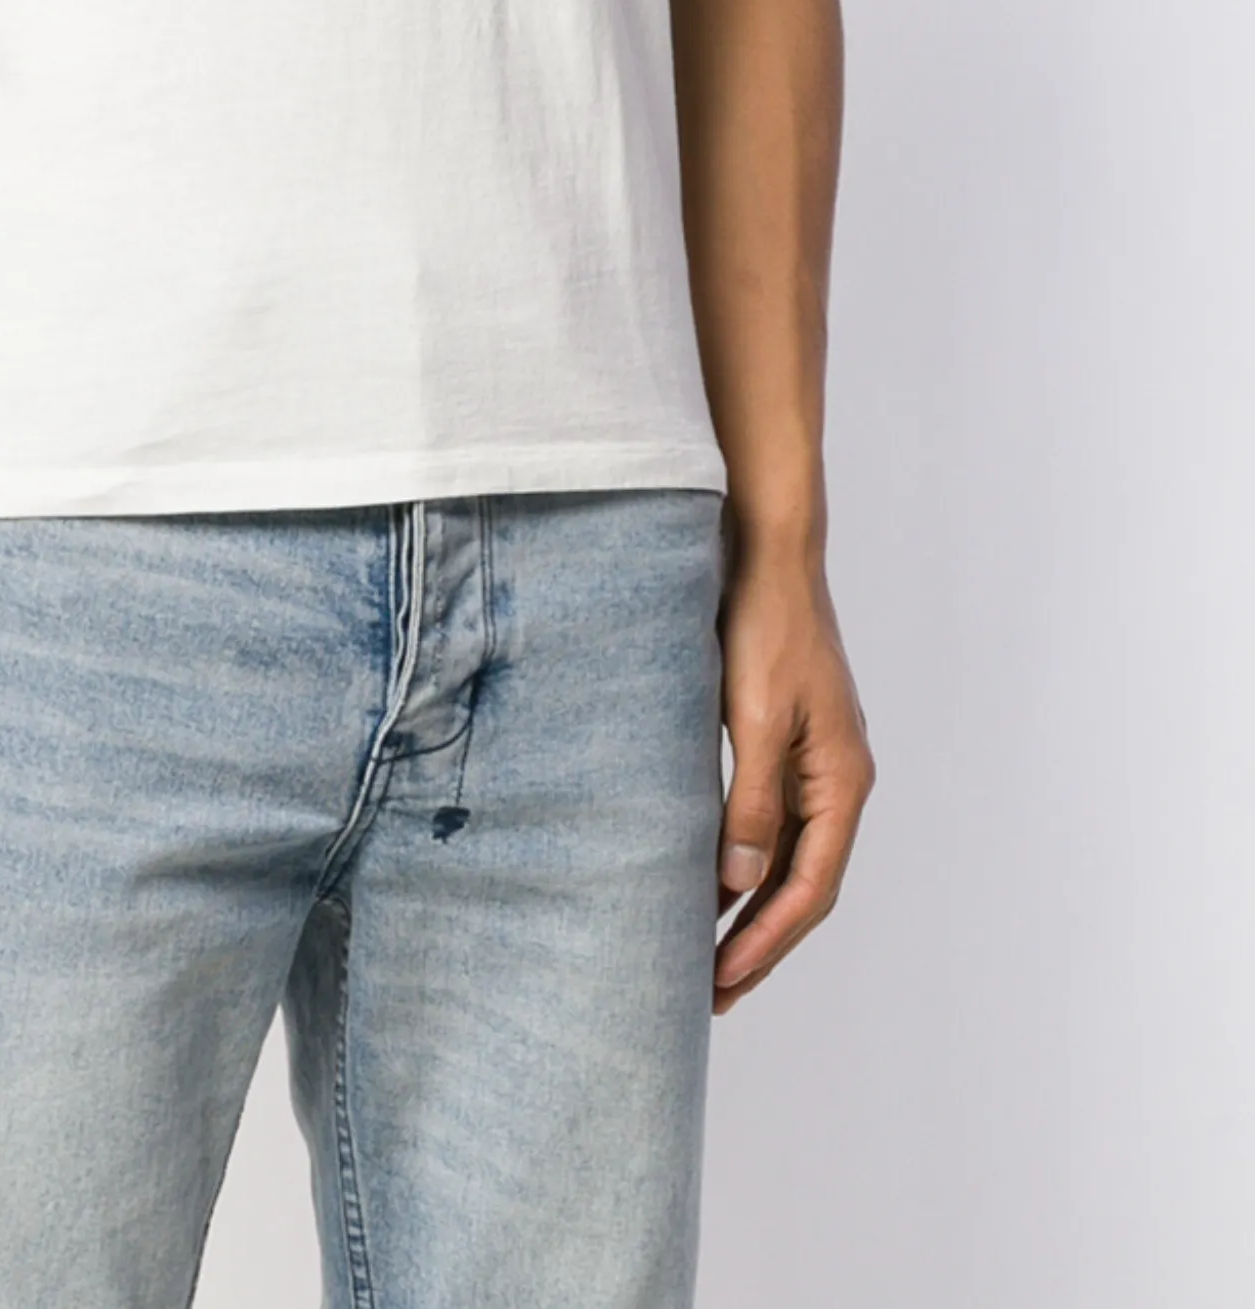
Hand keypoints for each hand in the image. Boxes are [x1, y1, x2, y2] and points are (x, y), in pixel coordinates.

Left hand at [712, 540, 874, 1011]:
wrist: (767, 552)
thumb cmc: (764, 626)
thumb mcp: (754, 717)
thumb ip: (750, 801)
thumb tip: (741, 883)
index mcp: (842, 779)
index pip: (811, 887)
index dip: (767, 942)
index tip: (722, 983)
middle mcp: (837, 778)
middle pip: (805, 884)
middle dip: (761, 943)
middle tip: (712, 996)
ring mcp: (814, 760)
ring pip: (788, 857)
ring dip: (751, 908)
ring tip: (706, 956)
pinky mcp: (787, 740)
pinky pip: (770, 821)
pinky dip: (743, 860)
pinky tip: (708, 878)